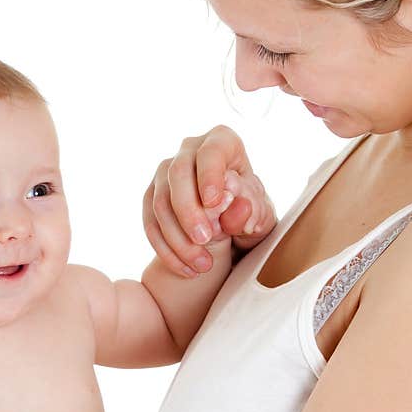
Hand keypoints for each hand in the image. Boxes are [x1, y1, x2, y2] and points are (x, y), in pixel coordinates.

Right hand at [143, 125, 276, 274]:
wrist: (233, 222)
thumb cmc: (251, 210)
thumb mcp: (261, 213)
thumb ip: (252, 211)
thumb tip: (238, 207)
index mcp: (221, 142)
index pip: (211, 152)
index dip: (210, 175)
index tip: (214, 203)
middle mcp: (188, 151)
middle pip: (178, 174)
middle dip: (188, 210)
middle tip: (204, 240)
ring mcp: (165, 174)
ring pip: (160, 201)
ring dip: (177, 237)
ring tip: (201, 265)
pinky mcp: (151, 197)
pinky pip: (150, 223)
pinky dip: (166, 249)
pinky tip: (186, 269)